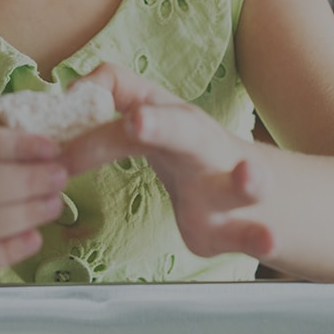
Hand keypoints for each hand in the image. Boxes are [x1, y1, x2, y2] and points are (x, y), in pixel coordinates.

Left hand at [60, 64, 274, 261]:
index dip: (96, 102)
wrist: (249, 188)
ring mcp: (222, 188)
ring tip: (248, 177)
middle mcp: (198, 146)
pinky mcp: (232, 230)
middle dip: (161, 125)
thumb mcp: (151, 115)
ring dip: (244, 180)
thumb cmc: (184, 149)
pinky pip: (251, 234)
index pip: (129, 99)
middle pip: (183, 130)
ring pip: (238, 183)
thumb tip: (69, 95)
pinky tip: (269, 239)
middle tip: (137, 121)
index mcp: (168, 118)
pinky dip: (260, 237)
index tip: (64, 107)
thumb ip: (112, 97)